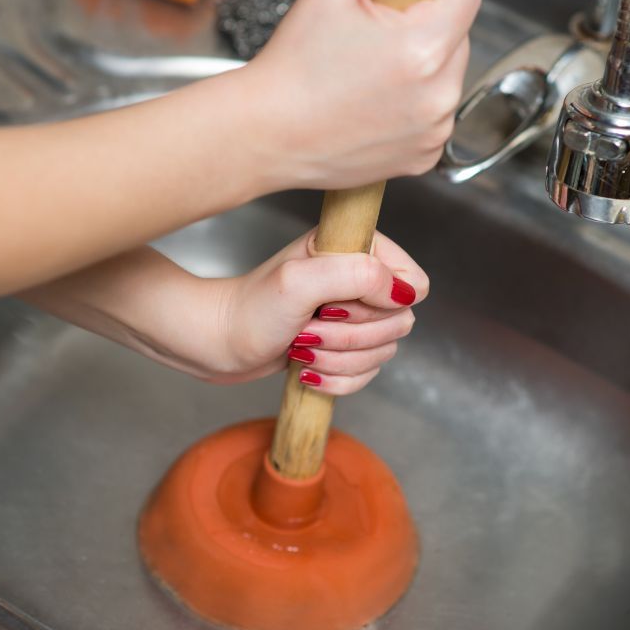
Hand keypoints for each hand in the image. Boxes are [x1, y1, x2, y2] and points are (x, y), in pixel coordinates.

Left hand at [207, 229, 428, 394]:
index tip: (337, 306)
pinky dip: (338, 379)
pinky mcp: (342, 346)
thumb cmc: (247, 310)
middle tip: (308, 328)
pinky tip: (307, 370)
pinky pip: (367, 374)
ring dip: (340, 359)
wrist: (215, 344)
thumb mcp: (299, 283)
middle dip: (352, 337)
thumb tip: (403, 292)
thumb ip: (357, 274)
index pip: (413, 282)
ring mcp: (352, 315)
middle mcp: (358, 279)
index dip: (383, 304)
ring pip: (384, 352)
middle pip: (400, 323)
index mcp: (355, 249)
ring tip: (301, 346)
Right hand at [241, 0, 480, 188]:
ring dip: (420, 71)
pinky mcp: (424, 157)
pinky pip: (434, 118)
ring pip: (447, 79)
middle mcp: (439, 94)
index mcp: (425, 46)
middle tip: (372, 42)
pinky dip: (412, 109)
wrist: (268, 133)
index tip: (398, 2)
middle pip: (459, 38)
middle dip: (424, 30)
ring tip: (368, 77)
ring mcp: (434, 131)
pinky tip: (372, 107)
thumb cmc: (293, 67)